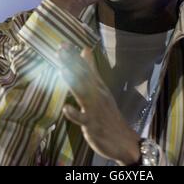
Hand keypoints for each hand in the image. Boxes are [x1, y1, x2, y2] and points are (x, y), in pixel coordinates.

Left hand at [57, 42, 140, 165]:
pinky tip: (66, 109)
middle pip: (83, 76)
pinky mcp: (92, 125)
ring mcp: (95, 109)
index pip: (85, 67)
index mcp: (98, 86)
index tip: (63, 43)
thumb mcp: (100, 88)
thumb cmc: (108, 113)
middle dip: (71, 63)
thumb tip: (85, 50)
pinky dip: (75, 114)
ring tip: (61, 70)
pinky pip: (83, 119)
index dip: (74, 56)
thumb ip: (91, 69)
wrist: (123, 139)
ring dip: (72, 82)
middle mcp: (97, 94)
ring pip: (83, 93)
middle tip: (59, 50)